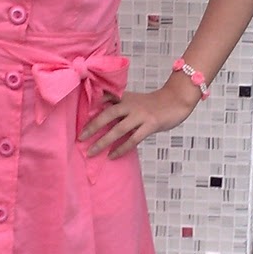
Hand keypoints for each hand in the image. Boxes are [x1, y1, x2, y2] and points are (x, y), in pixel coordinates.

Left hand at [81, 81, 199, 158]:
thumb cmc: (153, 103)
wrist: (176, 100)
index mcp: (125, 97)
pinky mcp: (150, 125)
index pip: (104, 100)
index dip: (90, 108)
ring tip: (91, 152)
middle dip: (92, 127)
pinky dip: (121, 149)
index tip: (76, 119)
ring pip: (118, 129)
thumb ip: (118, 105)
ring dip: (103, 142)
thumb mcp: (134, 99)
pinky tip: (112, 156)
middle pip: (107, 115)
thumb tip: (98, 116)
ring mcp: (141, 115)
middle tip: (80, 138)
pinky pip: (133, 139)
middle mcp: (131, 104)